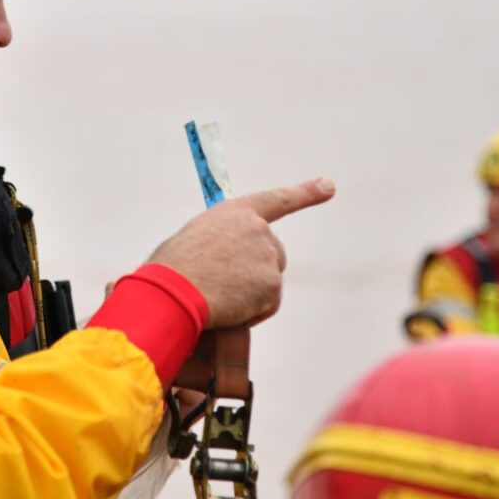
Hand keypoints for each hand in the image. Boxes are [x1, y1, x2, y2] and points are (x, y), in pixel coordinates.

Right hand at [149, 178, 334, 327]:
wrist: (173, 291)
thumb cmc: (170, 269)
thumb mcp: (192, 241)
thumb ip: (218, 243)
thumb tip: (220, 266)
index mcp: (236, 212)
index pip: (277, 199)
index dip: (306, 192)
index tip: (328, 186)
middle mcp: (259, 229)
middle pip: (274, 254)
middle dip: (258, 271)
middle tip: (224, 284)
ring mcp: (268, 257)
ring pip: (268, 283)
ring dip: (250, 294)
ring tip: (217, 296)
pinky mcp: (272, 285)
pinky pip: (266, 306)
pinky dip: (249, 313)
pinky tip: (226, 310)